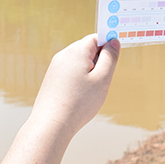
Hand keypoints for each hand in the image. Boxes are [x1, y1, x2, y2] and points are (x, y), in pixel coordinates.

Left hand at [2, 34, 120, 163]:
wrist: (51, 125)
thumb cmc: (80, 102)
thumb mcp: (102, 78)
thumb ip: (110, 57)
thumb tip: (113, 41)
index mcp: (77, 51)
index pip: (96, 38)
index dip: (108, 46)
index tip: (113, 61)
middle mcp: (63, 55)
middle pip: (87, 50)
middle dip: (98, 62)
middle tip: (101, 82)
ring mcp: (55, 67)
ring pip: (79, 62)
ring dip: (88, 72)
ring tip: (88, 92)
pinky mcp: (51, 79)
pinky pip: (70, 72)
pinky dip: (78, 80)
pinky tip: (78, 97)